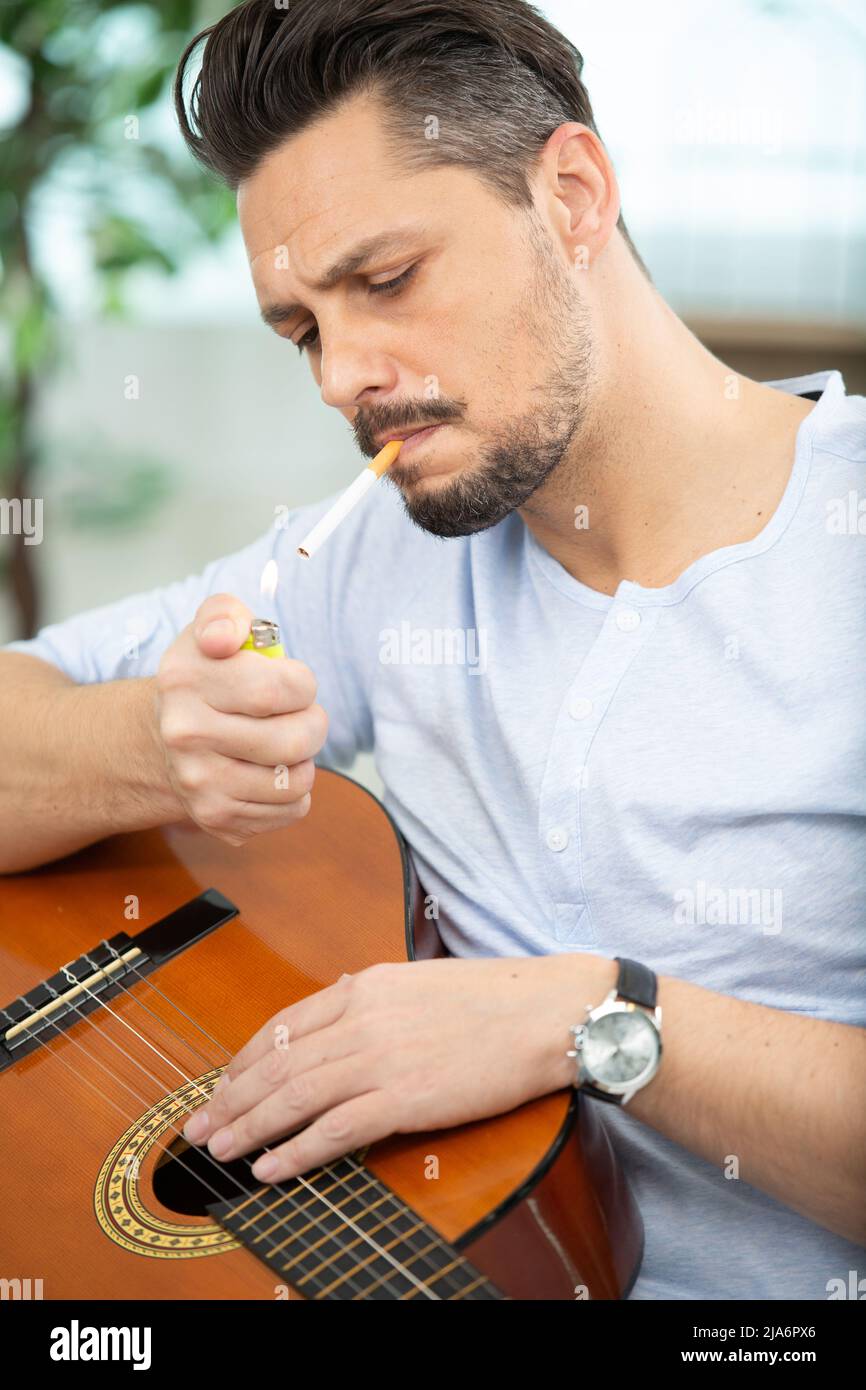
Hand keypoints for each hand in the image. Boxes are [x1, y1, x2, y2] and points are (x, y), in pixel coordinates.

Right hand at [153, 592, 327, 845]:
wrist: (163, 739)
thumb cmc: (207, 675)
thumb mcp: (211, 627)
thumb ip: (224, 614)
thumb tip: (225, 637)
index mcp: (185, 679)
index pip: (279, 689)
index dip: (303, 685)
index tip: (293, 682)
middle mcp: (185, 735)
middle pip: (294, 740)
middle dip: (314, 724)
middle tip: (301, 715)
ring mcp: (198, 782)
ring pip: (296, 781)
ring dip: (304, 760)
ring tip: (284, 744)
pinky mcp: (216, 817)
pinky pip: (291, 810)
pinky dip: (294, 791)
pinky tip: (271, 771)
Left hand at [182, 953, 610, 1181]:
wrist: (545, 1012)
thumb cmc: (493, 999)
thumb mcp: (417, 979)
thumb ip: (371, 996)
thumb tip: (338, 1001)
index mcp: (362, 987)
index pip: (283, 1026)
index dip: (245, 1060)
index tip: (223, 1085)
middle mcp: (360, 1018)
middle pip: (277, 1064)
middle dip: (230, 1099)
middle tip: (198, 1127)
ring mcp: (379, 1058)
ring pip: (293, 1097)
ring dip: (249, 1128)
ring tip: (219, 1150)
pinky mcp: (403, 1098)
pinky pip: (333, 1130)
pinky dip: (295, 1152)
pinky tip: (271, 1168)